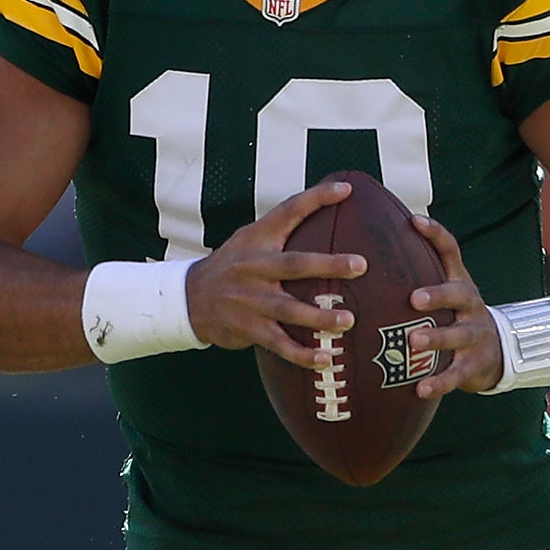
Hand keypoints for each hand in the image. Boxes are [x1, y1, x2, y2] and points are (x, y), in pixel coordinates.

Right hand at [183, 180, 365, 367]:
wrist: (188, 298)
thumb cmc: (232, 265)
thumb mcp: (249, 239)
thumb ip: (283, 228)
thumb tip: (328, 205)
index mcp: (257, 240)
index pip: (288, 212)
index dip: (316, 198)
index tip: (345, 190)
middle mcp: (254, 268)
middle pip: (294, 264)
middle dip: (328, 265)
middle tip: (360, 265)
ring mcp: (250, 300)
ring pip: (289, 310)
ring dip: (319, 317)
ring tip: (347, 321)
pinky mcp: (248, 328)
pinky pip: (279, 344)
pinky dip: (302, 354)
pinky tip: (325, 359)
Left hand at [402, 216, 503, 397]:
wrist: (497, 352)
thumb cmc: (456, 317)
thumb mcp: (446, 293)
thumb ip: (417, 275)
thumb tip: (365, 253)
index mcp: (459, 283)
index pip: (451, 251)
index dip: (436, 235)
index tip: (414, 222)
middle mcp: (470, 305)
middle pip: (459, 294)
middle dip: (438, 294)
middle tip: (414, 299)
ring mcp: (475, 335)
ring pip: (458, 335)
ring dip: (436, 338)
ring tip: (413, 341)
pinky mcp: (474, 365)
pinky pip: (456, 374)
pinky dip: (439, 382)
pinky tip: (420, 389)